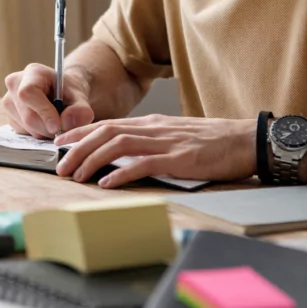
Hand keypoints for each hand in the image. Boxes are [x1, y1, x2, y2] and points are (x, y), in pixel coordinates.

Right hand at [2, 63, 93, 138]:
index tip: (57, 126)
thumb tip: (66, 123)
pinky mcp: (9, 115)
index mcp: (32, 73)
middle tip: (63, 129)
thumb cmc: (70, 93)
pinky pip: (22, 132)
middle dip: (47, 128)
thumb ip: (80, 110)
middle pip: (27, 115)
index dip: (42, 111)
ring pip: (25, 127)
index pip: (28, 93)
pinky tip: (44, 123)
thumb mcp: (81, 98)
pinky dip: (37, 133)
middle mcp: (14, 84)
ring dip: (43, 132)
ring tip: (55, 122)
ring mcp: (8, 100)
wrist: (62, 94)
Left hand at [54, 115, 254, 187]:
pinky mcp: (179, 158)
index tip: (60, 143)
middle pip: (106, 133)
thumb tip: (125, 153)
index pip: (108, 124)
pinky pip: (143, 163)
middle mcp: (154, 129)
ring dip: (92, 160)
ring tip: (76, 175)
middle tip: (59, 166)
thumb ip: (151, 141)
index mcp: (152, 124)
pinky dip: (121, 173)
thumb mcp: (176, 136)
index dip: (80, 133)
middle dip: (77, 148)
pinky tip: (107, 183)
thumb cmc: (214, 142)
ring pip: (118, 145)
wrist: (246, 140)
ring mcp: (166, 142)